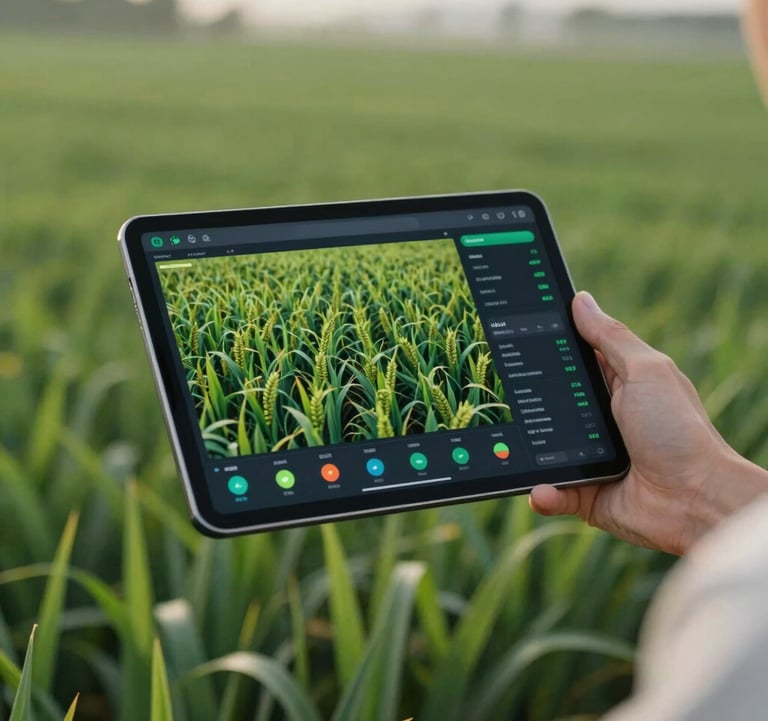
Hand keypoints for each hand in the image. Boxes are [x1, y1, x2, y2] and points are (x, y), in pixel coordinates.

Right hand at [529, 292, 767, 554]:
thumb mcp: (647, 371)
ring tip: (510, 449)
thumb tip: (580, 300)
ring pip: (543, 449)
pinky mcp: (584, 493)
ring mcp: (588, 457)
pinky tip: (541, 488)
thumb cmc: (678, 430)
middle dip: (526, 401)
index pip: (572, 360)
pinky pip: (552, 492)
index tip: (511, 334)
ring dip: (529, 452)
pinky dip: (544, 492)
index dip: (546, 348)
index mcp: (615, 385)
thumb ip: (611, 337)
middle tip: (499, 393)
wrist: (696, 502)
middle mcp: (598, 420)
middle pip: (549, 404)